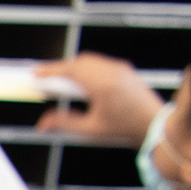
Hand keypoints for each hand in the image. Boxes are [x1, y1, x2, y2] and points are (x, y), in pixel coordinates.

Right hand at [33, 53, 159, 140]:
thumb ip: (64, 123)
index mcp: (103, 85)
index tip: (37, 73)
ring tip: (61, 81)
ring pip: (90, 60)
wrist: (153, 124)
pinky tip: (80, 81)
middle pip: (79, 61)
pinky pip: (100, 63)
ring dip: (73, 67)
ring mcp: (120, 68)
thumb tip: (43, 123)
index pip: (71, 70)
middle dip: (60, 68)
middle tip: (46, 78)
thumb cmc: (126, 128)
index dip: (51, 70)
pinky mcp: (124, 70)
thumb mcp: (90, 129)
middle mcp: (112, 72)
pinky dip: (86, 68)